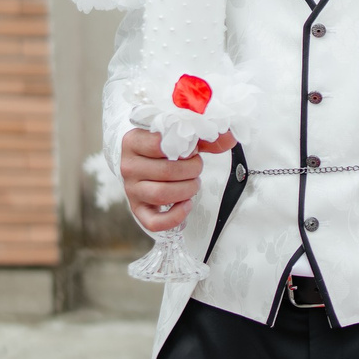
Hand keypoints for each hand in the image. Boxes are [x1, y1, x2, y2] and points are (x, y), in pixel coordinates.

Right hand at [120, 125, 234, 231]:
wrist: (142, 160)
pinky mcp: (138, 209)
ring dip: (187, 190)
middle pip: (166, 172)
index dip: (184, 148)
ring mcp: (132, 190)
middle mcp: (128, 166)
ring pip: (162, 194)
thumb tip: (230, 138)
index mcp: (134, 141)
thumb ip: (203, 136)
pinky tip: (186, 205)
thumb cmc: (164, 147)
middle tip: (197, 167)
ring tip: (193, 183)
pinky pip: (154, 222)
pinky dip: (175, 217)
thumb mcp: (179, 136)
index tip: (192, 149)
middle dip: (192, 170)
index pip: (159, 144)